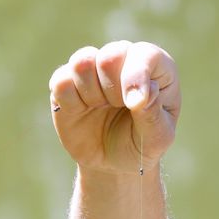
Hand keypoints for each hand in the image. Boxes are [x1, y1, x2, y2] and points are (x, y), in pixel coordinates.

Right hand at [49, 41, 180, 174]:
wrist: (113, 163)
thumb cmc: (142, 144)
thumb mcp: (157, 138)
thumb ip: (153, 115)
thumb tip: (144, 93)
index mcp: (155, 69)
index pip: (145, 55)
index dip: (137, 76)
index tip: (134, 104)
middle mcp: (123, 59)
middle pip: (110, 55)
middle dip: (114, 90)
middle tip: (120, 108)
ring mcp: (93, 67)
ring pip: (83, 62)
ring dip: (93, 94)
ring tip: (102, 108)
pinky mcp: (65, 80)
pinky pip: (61, 81)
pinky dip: (72, 102)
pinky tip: (83, 111)